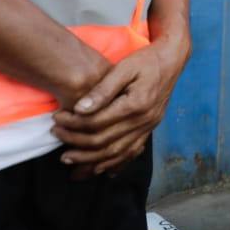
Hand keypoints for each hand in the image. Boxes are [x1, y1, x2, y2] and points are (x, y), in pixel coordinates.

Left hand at [51, 35, 187, 176]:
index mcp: (136, 105)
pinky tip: (100, 169)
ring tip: (69, 159)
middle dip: (76, 142)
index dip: (73, 123)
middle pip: (104, 142)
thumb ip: (103, 89)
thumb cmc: (146, 60)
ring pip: (116, 153)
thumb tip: (79, 108)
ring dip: (91, 160)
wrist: (172, 59)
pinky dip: (115, 164)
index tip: (57, 118)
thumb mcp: (124, 68)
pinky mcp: (150, 128)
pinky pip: (132, 153)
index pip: (97, 123)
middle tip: (56, 135)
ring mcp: (149, 127)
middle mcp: (144, 121)